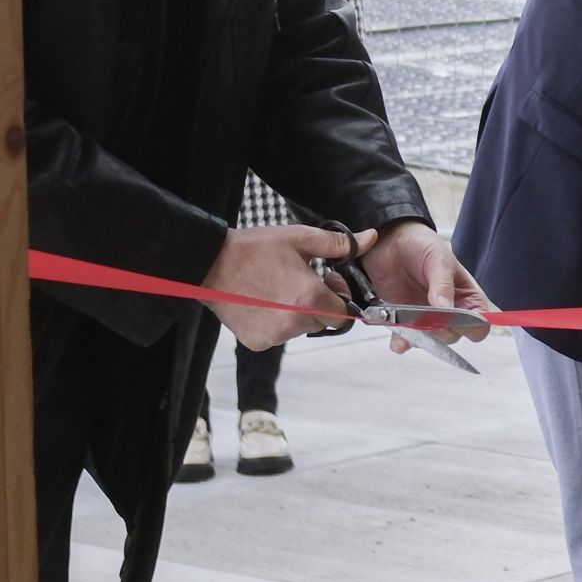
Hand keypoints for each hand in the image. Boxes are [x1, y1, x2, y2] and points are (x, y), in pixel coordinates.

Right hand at [201, 223, 373, 350]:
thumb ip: (339, 244)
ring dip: (297, 314)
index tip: (324, 282)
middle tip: (298, 282)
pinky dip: (276, 323)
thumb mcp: (300, 239)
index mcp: (310, 300)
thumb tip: (372, 238)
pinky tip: (262, 303)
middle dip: (318, 305)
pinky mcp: (257, 343)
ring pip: (300, 330)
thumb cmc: (255, 249)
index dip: (337, 298)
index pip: (342, 314)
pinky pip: (278, 336)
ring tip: (276, 290)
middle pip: (322, 322)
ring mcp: (275, 337)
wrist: (209, 264)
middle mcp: (295, 324)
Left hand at [359, 219, 493, 352]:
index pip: (479, 325)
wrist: (392, 241)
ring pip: (430, 341)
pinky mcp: (406, 320)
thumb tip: (445, 310)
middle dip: (440, 330)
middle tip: (427, 315)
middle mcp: (451, 312)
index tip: (455, 318)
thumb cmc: (423, 246)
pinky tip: (398, 342)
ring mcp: (427, 318)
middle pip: (453, 336)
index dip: (471, 326)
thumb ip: (442, 285)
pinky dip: (402, 342)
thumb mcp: (438, 260)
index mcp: (467, 298)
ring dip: (419, 337)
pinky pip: (406, 339)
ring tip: (408, 324)